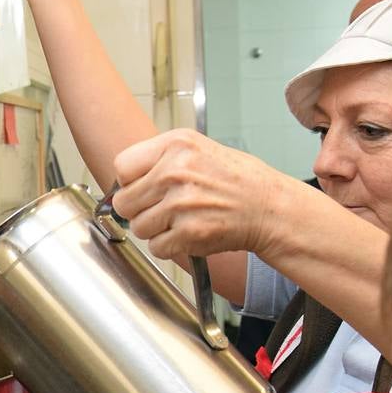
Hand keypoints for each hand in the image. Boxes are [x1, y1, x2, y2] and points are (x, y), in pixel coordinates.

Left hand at [112, 129, 284, 260]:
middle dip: (139, 209)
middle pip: (124, 202)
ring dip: (155, 230)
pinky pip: (156, 247)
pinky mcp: (189, 232)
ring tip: (180, 219)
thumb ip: (159, 159)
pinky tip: (188, 233)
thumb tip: (123, 181)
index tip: (143, 186)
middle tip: (162, 208)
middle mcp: (176, 171)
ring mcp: (182, 203)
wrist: (269, 207)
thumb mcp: (198, 149)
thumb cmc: (236, 180)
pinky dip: (169, 246)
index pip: (122, 166)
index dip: (130, 181)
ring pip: (138, 228)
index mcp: (176, 145)